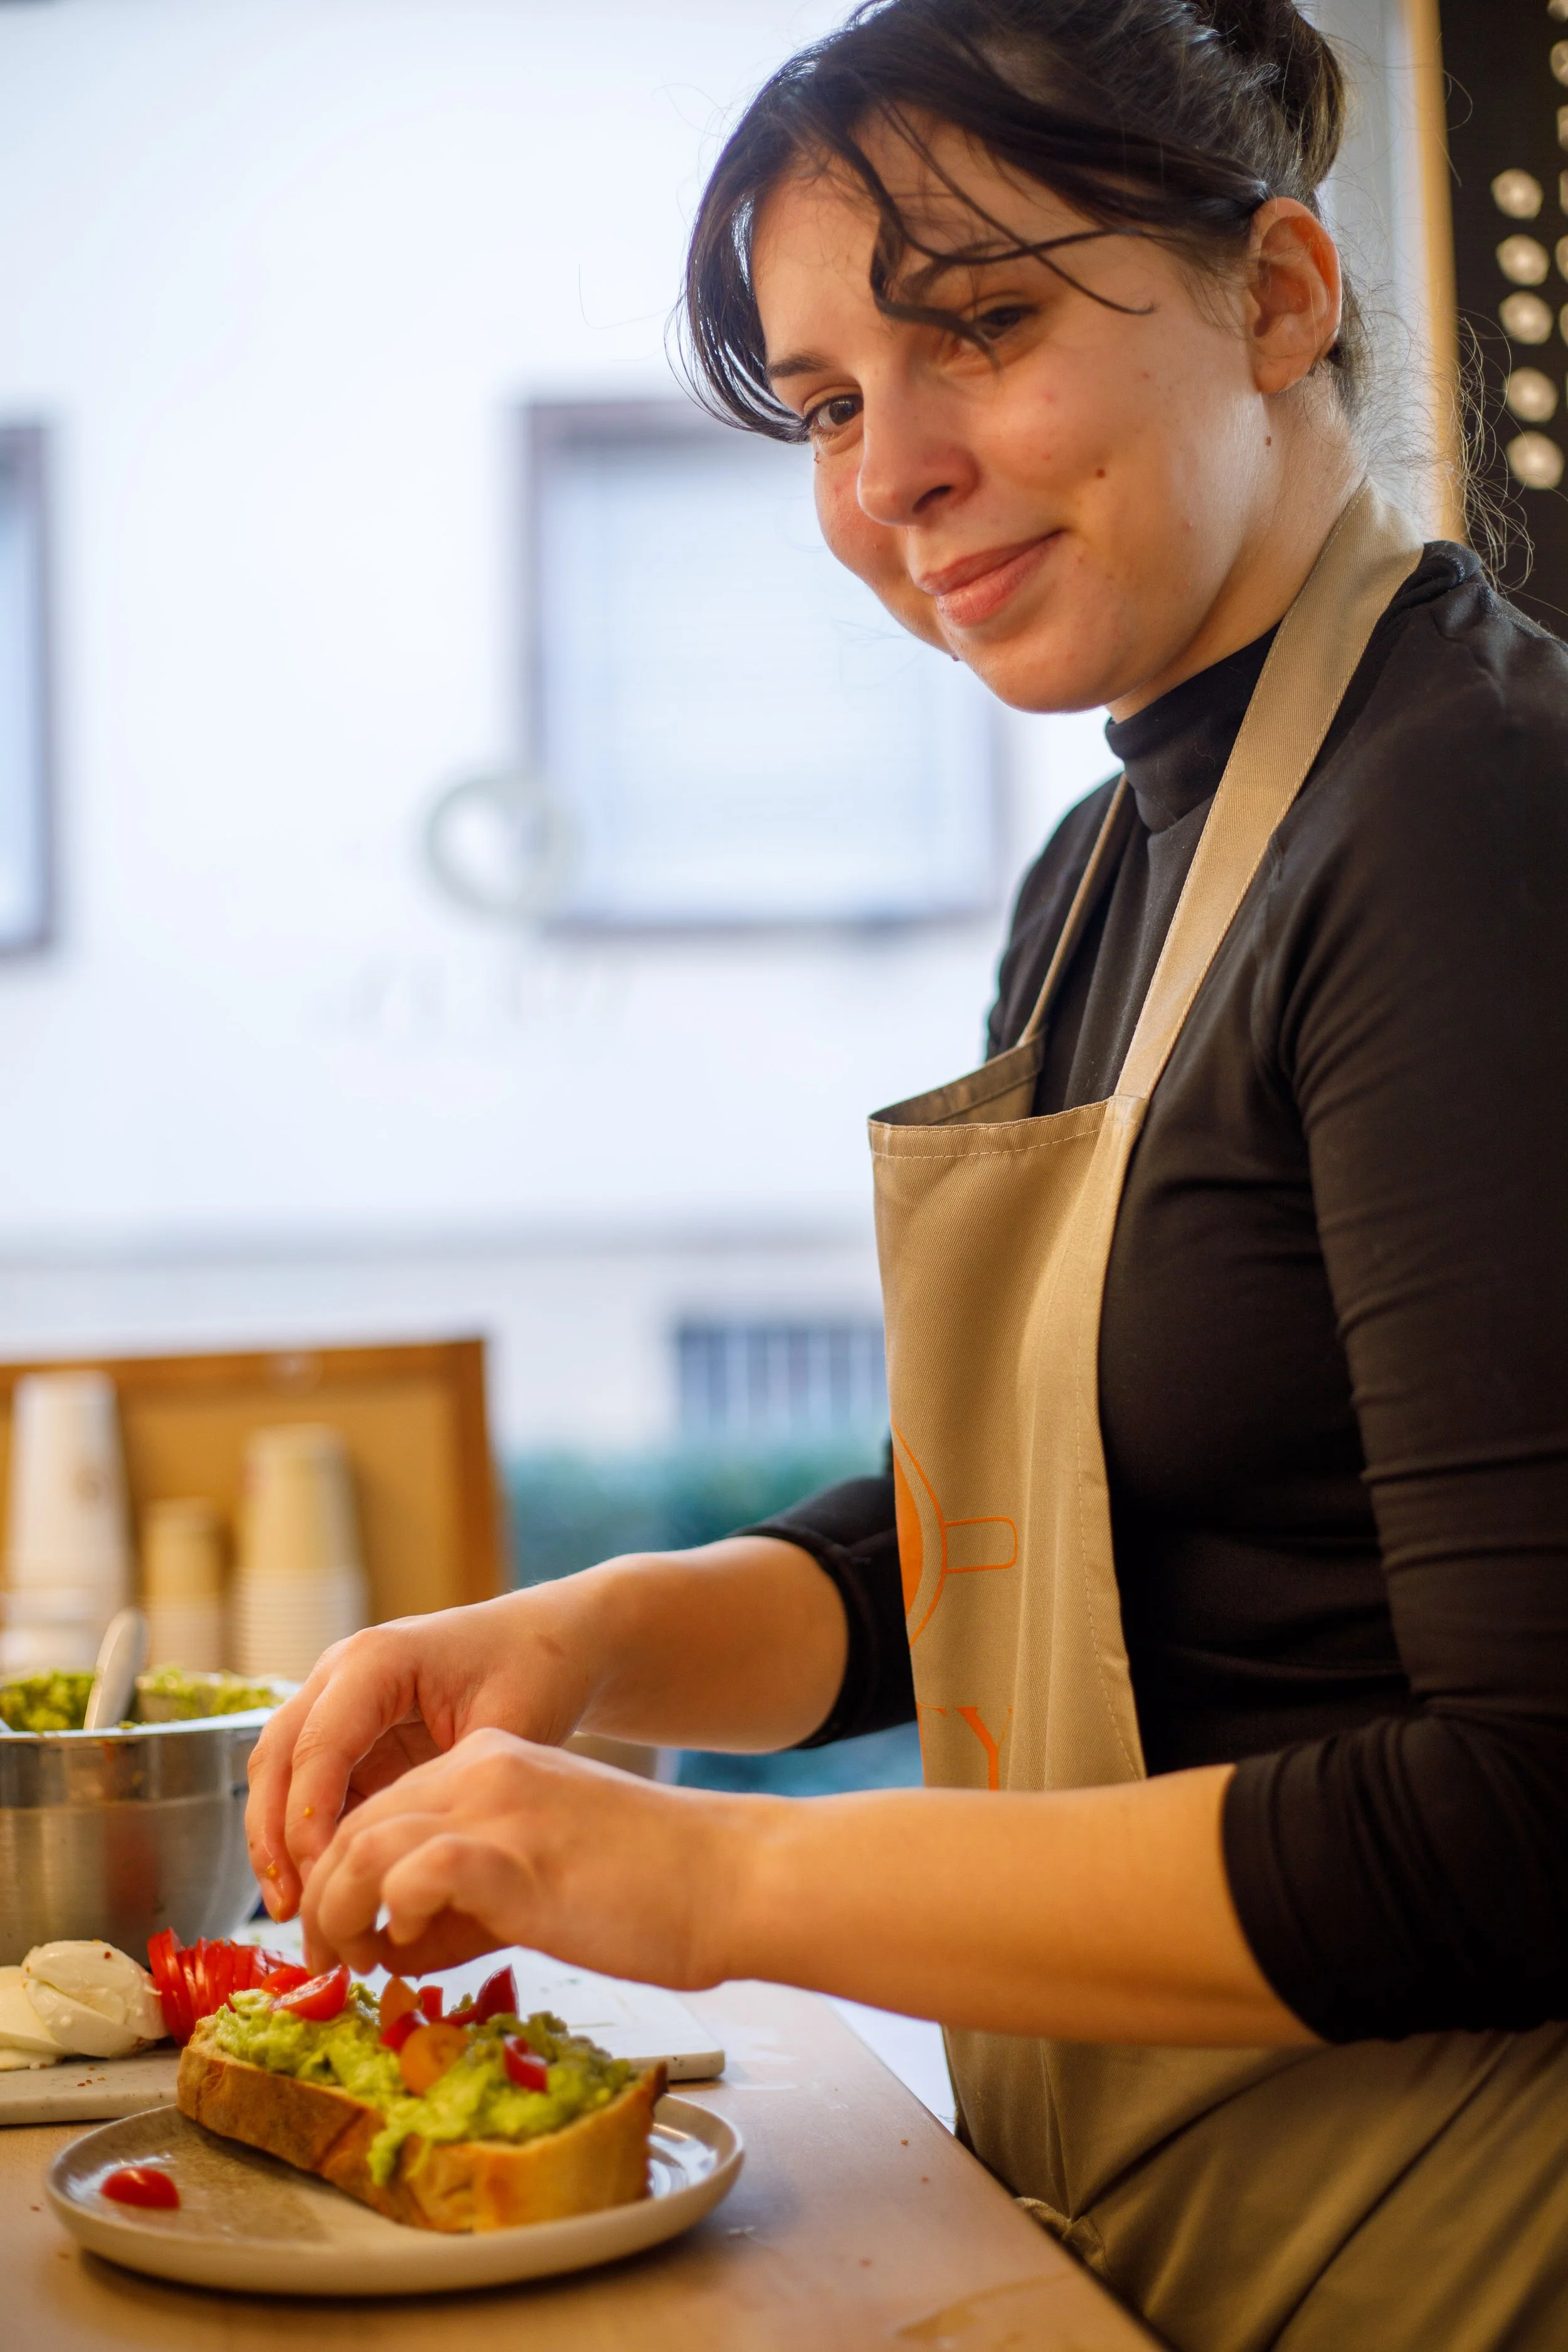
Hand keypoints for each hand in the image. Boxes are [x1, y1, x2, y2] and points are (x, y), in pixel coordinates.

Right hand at [245, 1590, 594, 1921]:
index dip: (309, 1816)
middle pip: (277, 1756)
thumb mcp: (511, 1725)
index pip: (320, 1744)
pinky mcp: (349, 1733)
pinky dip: (304, 1834)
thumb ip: (458, 1785)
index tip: (324, 1879)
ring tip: (297, 1910)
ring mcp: (337, 1700)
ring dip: (278, 1839)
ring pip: (279, 1772)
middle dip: (274, 1834)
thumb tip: (406, 1860)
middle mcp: (342, 1672)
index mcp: (377, 1660)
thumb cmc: (537, 1672)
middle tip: (292, 1907)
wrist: (551, 1642)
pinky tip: (322, 1888)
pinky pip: (308, 1785)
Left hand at [297, 1728, 761, 1986]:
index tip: (344, 1935)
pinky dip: (389, 1918)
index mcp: (490, 1761)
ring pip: (362, 1846)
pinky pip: (411, 1877)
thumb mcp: (538, 1873)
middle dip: (323, 1899)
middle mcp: (482, 1770)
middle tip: (329, 1962)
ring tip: (355, 1965)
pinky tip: (406, 1953)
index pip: (378, 1809)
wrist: (729, 1878)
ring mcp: (497, 1810)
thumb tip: (397, 1946)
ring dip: (339, 1914)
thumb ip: (467, 1897)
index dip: (342, 1876)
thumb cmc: (649, 1888)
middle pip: (354, 1825)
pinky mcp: (513, 1859)